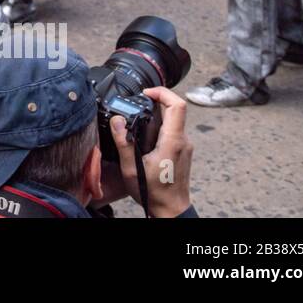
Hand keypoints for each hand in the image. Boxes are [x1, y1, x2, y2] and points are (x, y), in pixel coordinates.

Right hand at [110, 87, 193, 217]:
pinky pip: (174, 129)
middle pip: (175, 109)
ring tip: (139, 120)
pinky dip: (160, 125)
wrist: (171, 210)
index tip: (146, 93)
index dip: (162, 92)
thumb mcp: (132, 168)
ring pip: (174, 119)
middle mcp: (183, 141)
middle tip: (138, 103)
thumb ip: (123, 142)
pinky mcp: (183, 150)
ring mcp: (185, 146)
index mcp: (173, 141)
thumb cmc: (154, 192)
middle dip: (156, 101)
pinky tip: (146, 136)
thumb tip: (117, 120)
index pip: (177, 105)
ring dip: (158, 114)